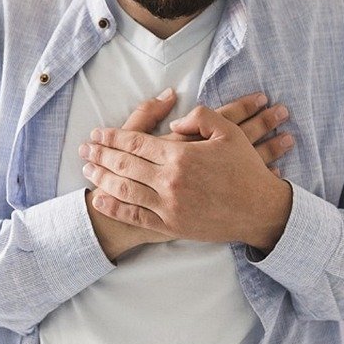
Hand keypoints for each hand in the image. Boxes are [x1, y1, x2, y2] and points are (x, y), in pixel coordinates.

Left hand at [82, 105, 293, 248]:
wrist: (260, 210)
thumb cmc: (245, 169)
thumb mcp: (228, 132)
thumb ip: (200, 118)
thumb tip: (174, 122)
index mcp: (181, 155)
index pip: (135, 143)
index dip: (112, 138)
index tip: (96, 134)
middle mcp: (170, 181)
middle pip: (124, 165)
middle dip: (100, 156)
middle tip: (83, 150)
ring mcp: (169, 206)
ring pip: (125, 190)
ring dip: (102, 179)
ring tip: (87, 171)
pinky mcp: (172, 225)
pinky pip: (136, 217)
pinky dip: (115, 208)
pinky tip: (101, 200)